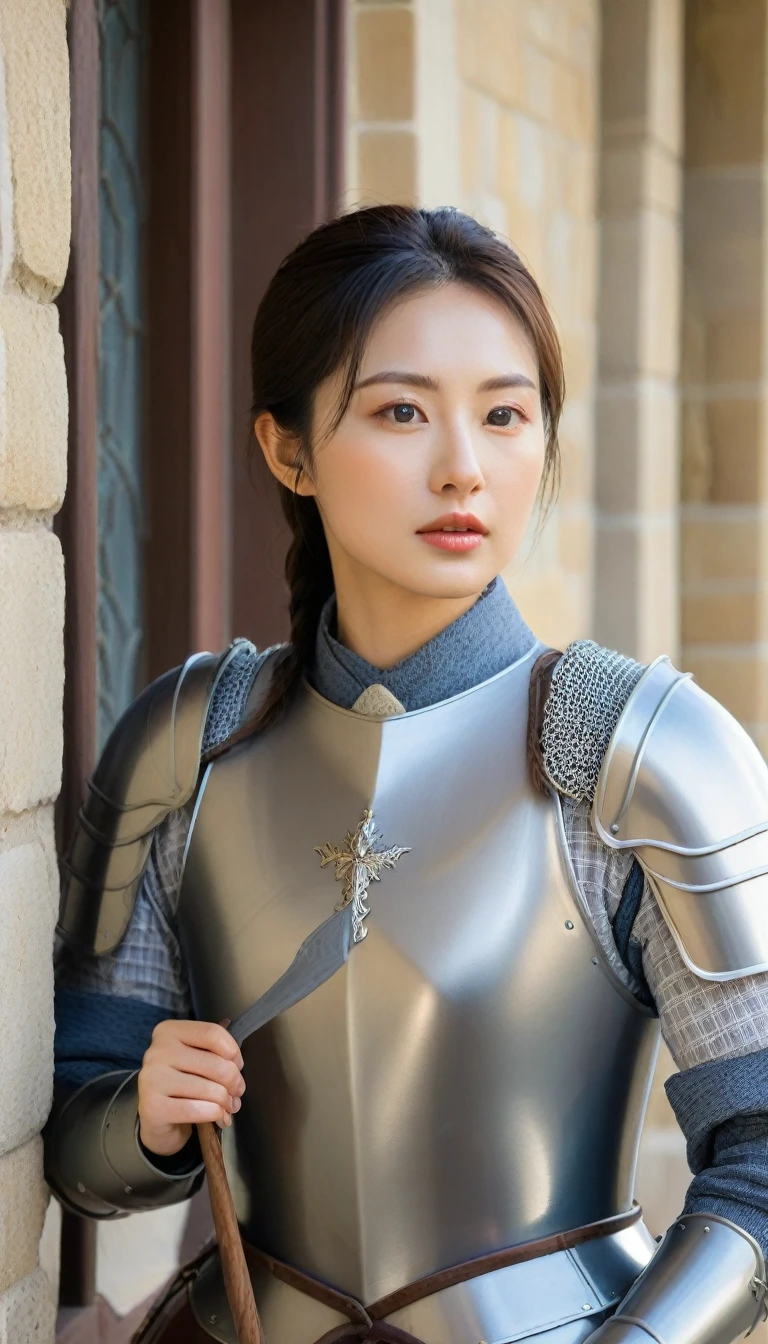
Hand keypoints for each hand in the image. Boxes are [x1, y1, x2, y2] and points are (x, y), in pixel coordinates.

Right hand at [138, 1019, 244, 1156]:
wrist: (153, 1118)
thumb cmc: (180, 1083)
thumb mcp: (193, 1058)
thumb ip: (213, 1052)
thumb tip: (236, 1065)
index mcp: (168, 1032)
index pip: (212, 1034)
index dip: (233, 1052)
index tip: (237, 1066)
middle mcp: (156, 1052)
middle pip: (216, 1064)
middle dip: (235, 1082)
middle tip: (237, 1093)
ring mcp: (153, 1080)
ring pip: (210, 1090)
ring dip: (227, 1102)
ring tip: (229, 1107)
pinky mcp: (153, 1108)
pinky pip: (198, 1110)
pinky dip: (216, 1114)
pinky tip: (219, 1117)